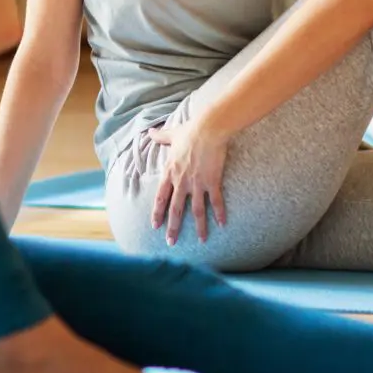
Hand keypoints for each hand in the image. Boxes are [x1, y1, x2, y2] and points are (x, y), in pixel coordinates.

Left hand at [148, 121, 228, 245]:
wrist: (208, 129)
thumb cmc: (190, 131)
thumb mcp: (172, 134)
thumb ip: (160, 137)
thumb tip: (149, 132)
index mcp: (170, 172)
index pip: (161, 198)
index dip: (158, 213)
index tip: (155, 226)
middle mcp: (182, 182)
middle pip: (176, 210)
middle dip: (173, 228)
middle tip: (171, 242)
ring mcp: (197, 183)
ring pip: (197, 211)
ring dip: (200, 227)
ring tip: (202, 240)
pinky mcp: (212, 182)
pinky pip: (216, 201)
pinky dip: (220, 213)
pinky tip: (223, 224)